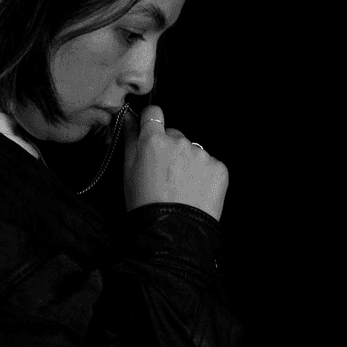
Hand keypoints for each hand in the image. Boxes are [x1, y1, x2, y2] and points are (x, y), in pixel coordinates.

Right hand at [122, 104, 228, 220]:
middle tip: (164, 174)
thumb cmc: (145, 204)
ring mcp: (201, 154)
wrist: (173, 232)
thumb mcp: (128, 172)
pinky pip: (210, 164)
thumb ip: (130, 140)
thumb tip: (129, 118)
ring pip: (192, 150)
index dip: (152, 122)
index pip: (154, 114)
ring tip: (180, 187)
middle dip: (170, 149)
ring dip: (188, 162)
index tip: (151, 133)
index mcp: (154, 140)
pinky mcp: (219, 167)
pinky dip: (204, 174)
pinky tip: (195, 191)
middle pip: (174, 135)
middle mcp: (180, 141)